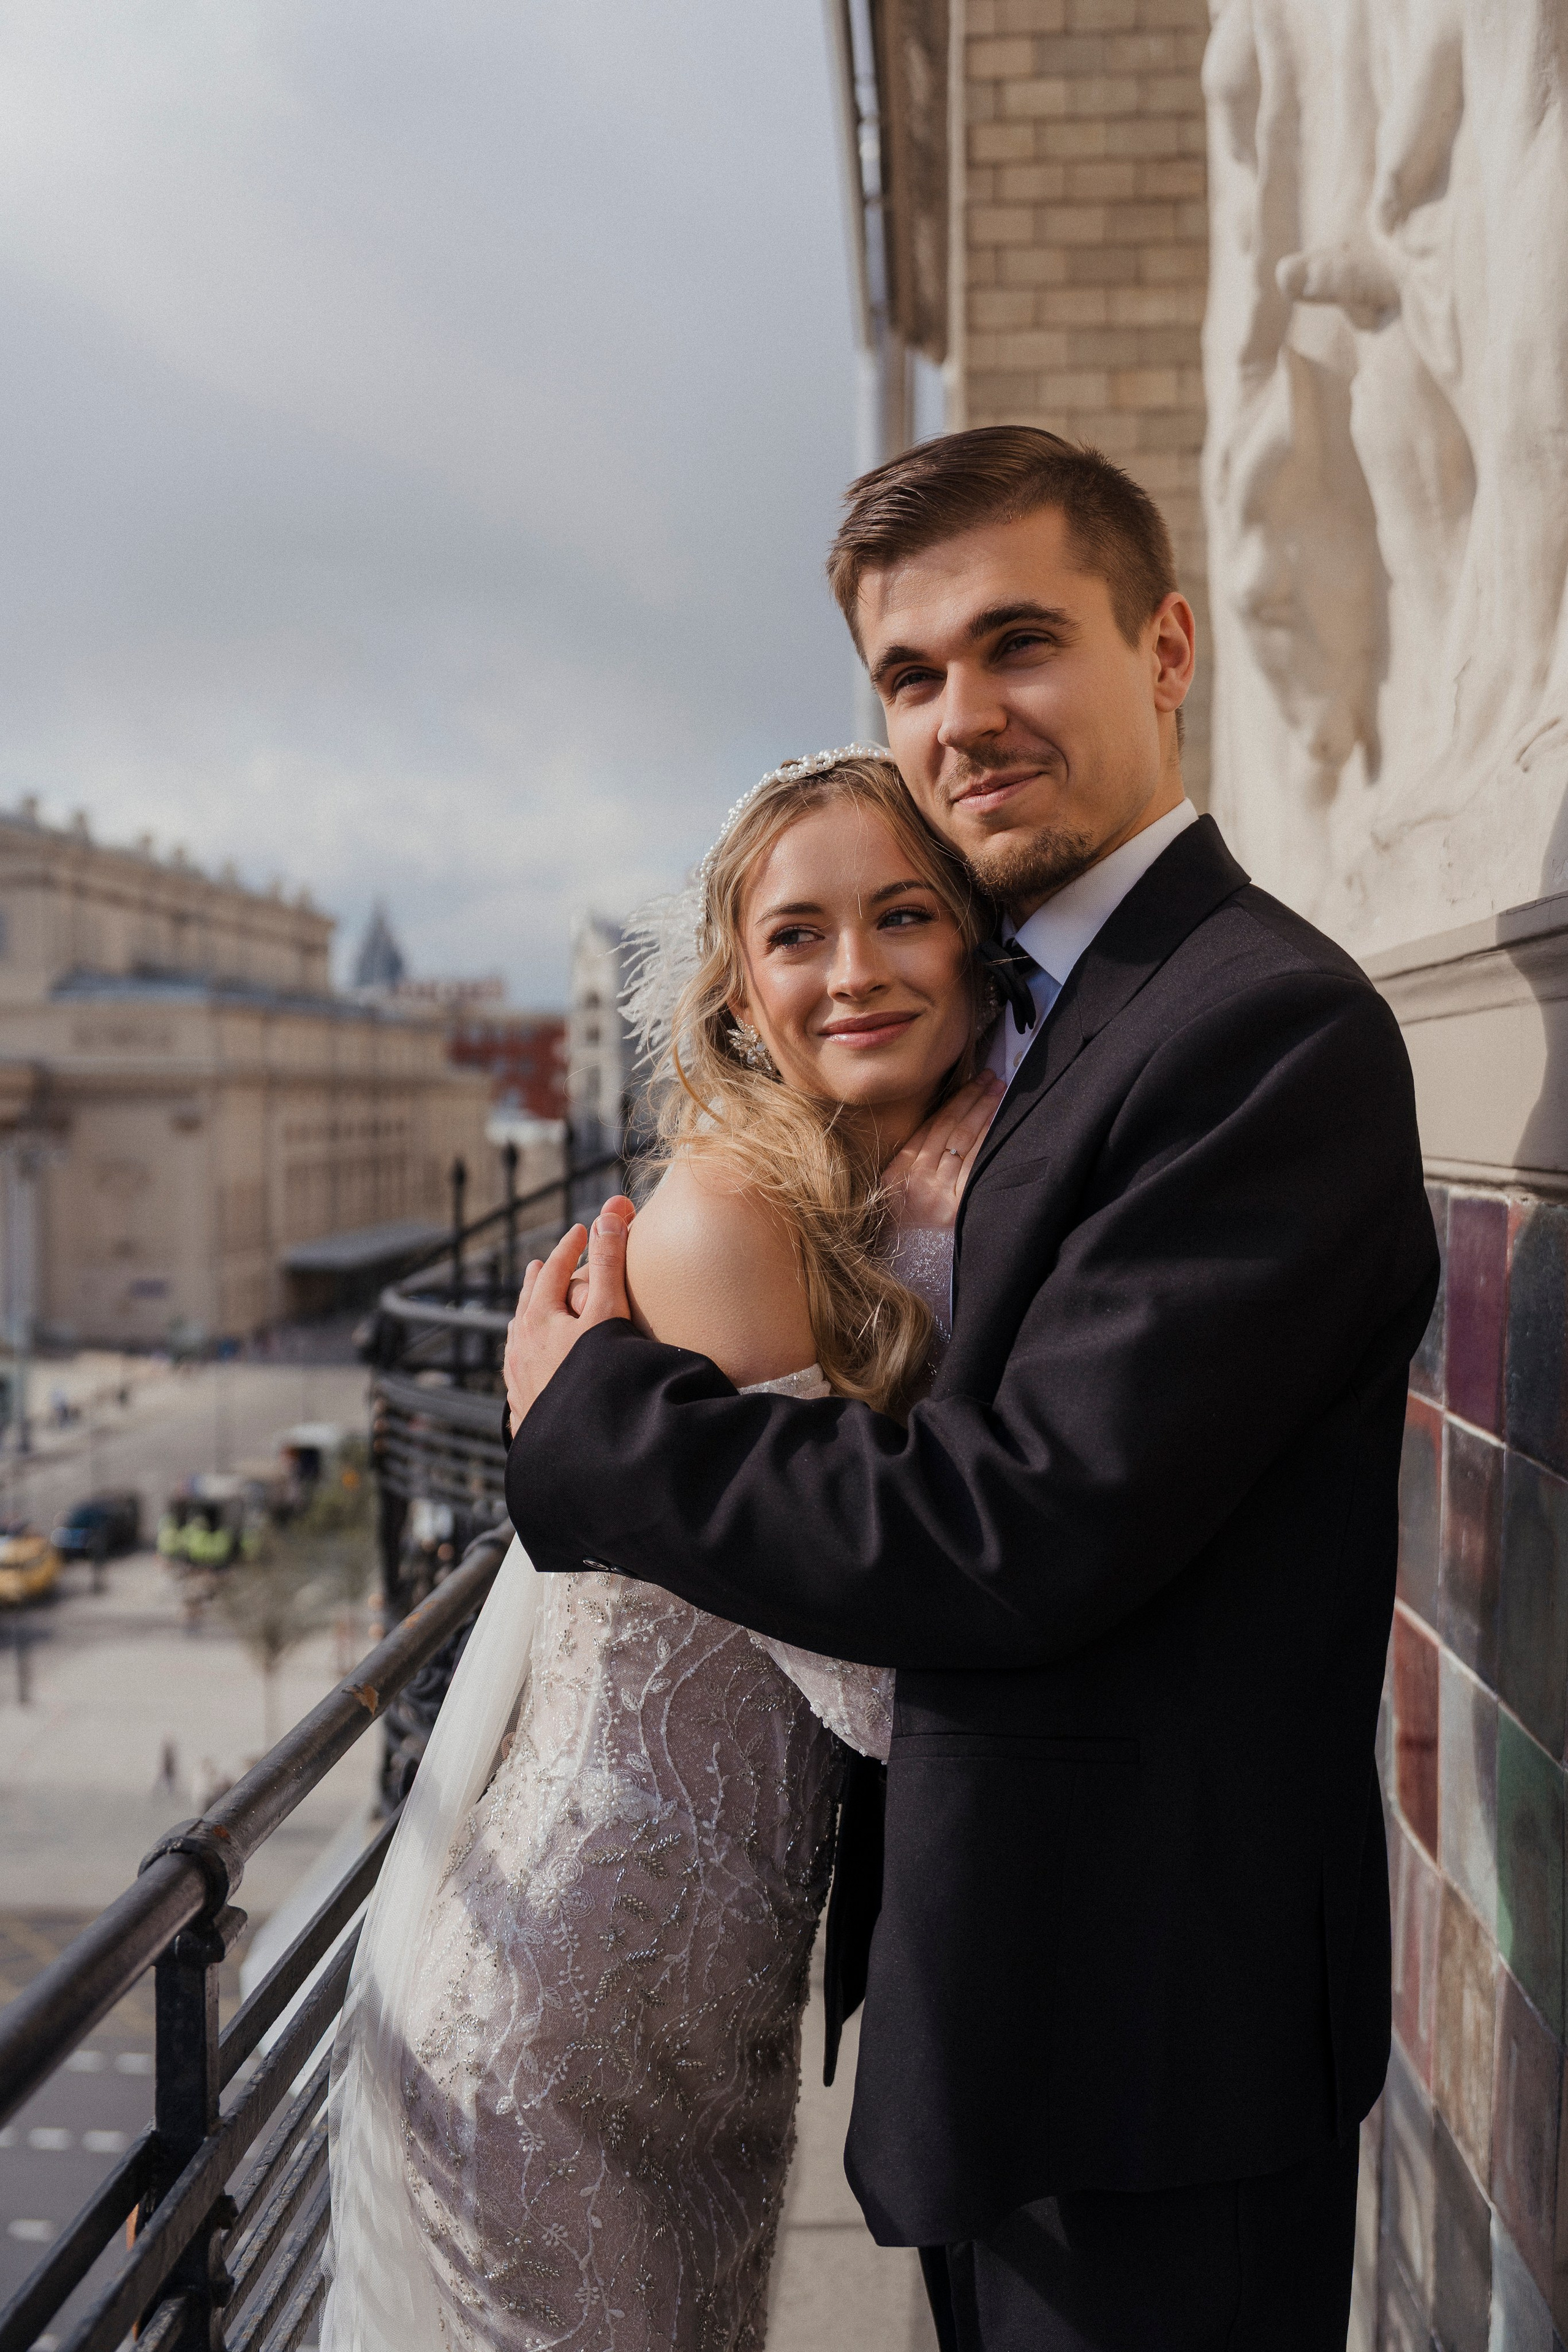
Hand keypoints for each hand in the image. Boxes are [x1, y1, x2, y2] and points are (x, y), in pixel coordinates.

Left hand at [504, 1194, 634, 1427]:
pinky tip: (528, 1369)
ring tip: (531, 1309)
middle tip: (542, 1263)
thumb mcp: (608, 1313)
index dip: (570, 1246)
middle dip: (539, 1280)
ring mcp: (520, 1382)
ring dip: (526, 1317)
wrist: (586, 1452)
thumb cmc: (599, 1379)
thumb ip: (609, 1264)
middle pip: (527, 1303)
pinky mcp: (527, 1413)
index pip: (553, 1270)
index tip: (583, 1229)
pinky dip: (524, 1357)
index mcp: (538, 1320)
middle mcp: (521, 1349)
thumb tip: (608, 1214)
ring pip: (517, 1340)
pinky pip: (518, 1375)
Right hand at [882, 1072, 1001, 1231]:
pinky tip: (996, 1124)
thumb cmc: (901, 1216)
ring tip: (998, 1091)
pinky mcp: (957, 1207)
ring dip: (983, 1113)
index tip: (974, 1080)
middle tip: (992, 1077)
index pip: (931, 1125)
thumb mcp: (895, 1183)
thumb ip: (914, 1152)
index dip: (955, 1100)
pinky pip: (974, 1166)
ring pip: (963, 1142)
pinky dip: (985, 1142)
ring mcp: (939, 1193)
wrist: (898, 1253)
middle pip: (949, 1128)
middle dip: (973, 1099)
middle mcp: (918, 1178)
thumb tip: (950, 1112)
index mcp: (898, 1169)